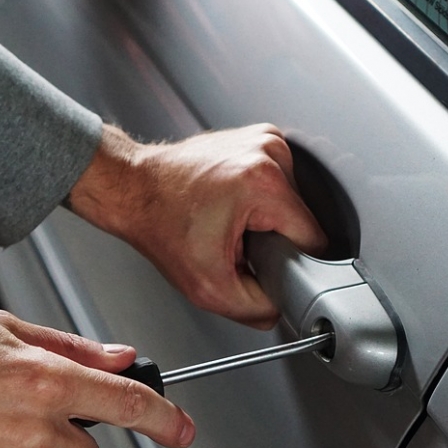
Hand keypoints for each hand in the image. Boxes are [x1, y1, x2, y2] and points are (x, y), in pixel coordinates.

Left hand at [68, 124, 327, 329]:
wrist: (133, 189)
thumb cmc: (160, 224)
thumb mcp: (209, 288)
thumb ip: (256, 309)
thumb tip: (282, 308)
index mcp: (264, 183)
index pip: (314, 239)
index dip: (291, 262)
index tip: (262, 263)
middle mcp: (269, 152)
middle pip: (302, 220)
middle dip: (275, 240)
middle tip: (237, 243)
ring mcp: (265, 140)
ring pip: (293, 203)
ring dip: (268, 220)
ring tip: (232, 222)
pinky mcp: (259, 138)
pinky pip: (279, 184)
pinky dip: (262, 200)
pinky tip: (234, 205)